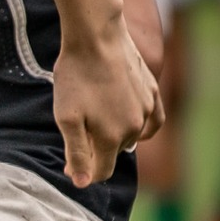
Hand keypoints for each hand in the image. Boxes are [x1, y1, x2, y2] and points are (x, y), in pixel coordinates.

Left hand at [53, 15, 162, 186]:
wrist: (95, 37)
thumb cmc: (75, 76)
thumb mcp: (66, 118)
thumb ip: (76, 152)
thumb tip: (82, 182)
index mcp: (111, 138)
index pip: (101, 171)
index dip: (83, 173)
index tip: (69, 166)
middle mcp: (134, 127)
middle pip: (114, 153)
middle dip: (96, 151)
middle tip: (78, 133)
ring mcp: (147, 109)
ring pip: (132, 137)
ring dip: (116, 136)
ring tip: (97, 121)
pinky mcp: (152, 92)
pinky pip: (153, 120)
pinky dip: (143, 127)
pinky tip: (130, 123)